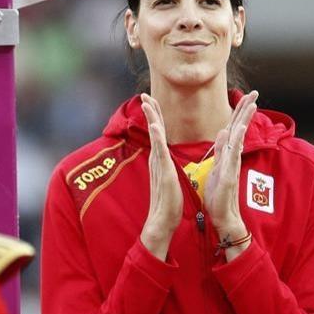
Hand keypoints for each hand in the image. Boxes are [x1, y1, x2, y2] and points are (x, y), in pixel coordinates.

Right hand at [139, 93, 183, 260]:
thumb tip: (166, 158)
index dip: (155, 116)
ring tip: (147, 102)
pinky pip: (159, 151)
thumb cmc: (169, 201)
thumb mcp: (170, 177)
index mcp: (160, 159)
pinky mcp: (162, 172)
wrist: (164, 220)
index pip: (158, 133)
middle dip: (150, 111)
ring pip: (155, 136)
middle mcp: (156, 158)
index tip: (152, 100)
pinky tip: (155, 126)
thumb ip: (167, 166)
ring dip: (151, 118)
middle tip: (144, 94)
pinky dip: (156, 137)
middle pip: (154, 129)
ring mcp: (158, 164)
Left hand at [204, 91, 257, 261]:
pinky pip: (234, 154)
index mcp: (228, 153)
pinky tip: (240, 129)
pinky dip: (237, 140)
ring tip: (251, 104)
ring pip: (239, 138)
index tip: (246, 95)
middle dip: (246, 110)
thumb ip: (221, 150)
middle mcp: (233, 155)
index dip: (239, 111)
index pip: (234, 127)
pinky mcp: (230, 173)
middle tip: (255, 92)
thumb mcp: (217, 167)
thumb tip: (223, 131)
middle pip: (240, 128)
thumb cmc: (220, 194)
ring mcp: (233, 163)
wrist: (222, 215)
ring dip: (245, 120)